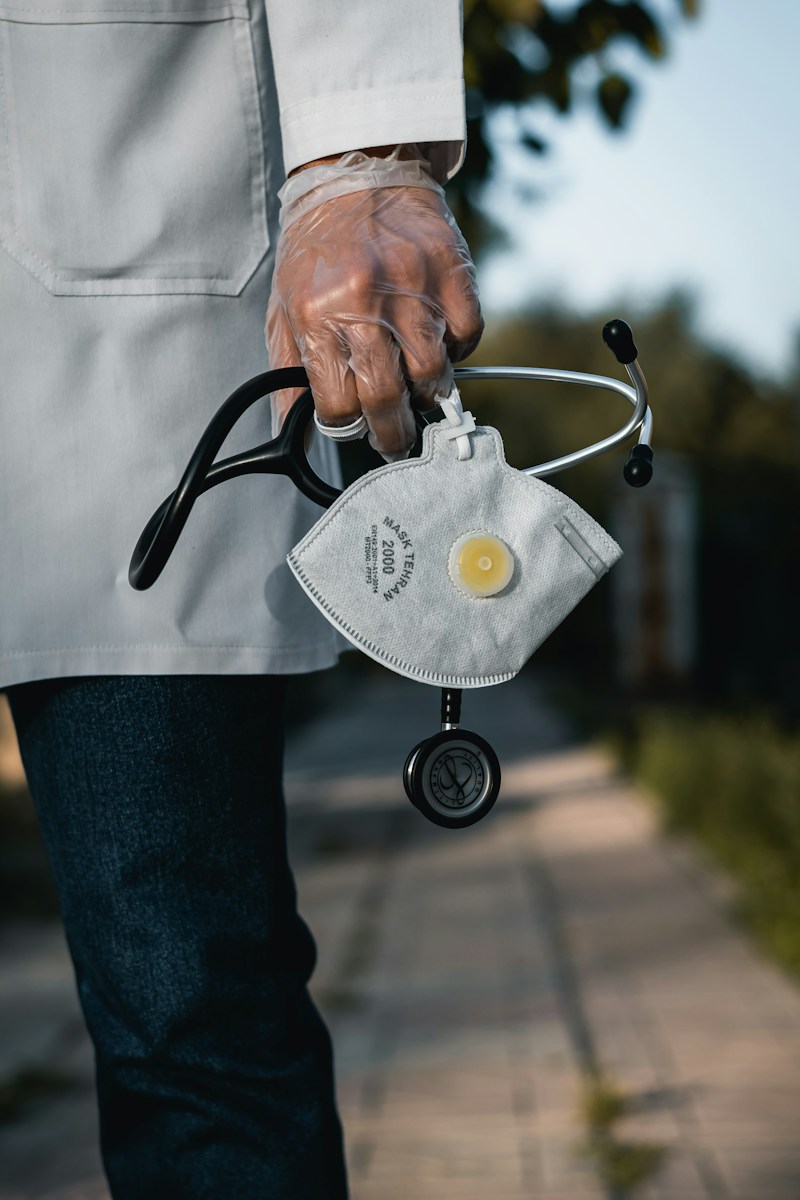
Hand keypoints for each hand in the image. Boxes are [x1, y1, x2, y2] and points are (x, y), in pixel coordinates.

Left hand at [266, 181, 482, 459]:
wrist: (357, 173)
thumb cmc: (317, 251)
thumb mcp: (283, 308)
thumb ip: (286, 374)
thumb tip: (288, 431)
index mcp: (317, 315)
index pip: (339, 404)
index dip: (348, 426)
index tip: (356, 427)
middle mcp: (365, 302)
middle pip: (388, 398)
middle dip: (393, 434)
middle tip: (395, 441)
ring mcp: (414, 286)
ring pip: (433, 374)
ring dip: (427, 394)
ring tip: (418, 391)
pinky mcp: (452, 271)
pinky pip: (466, 336)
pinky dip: (456, 351)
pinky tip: (437, 342)